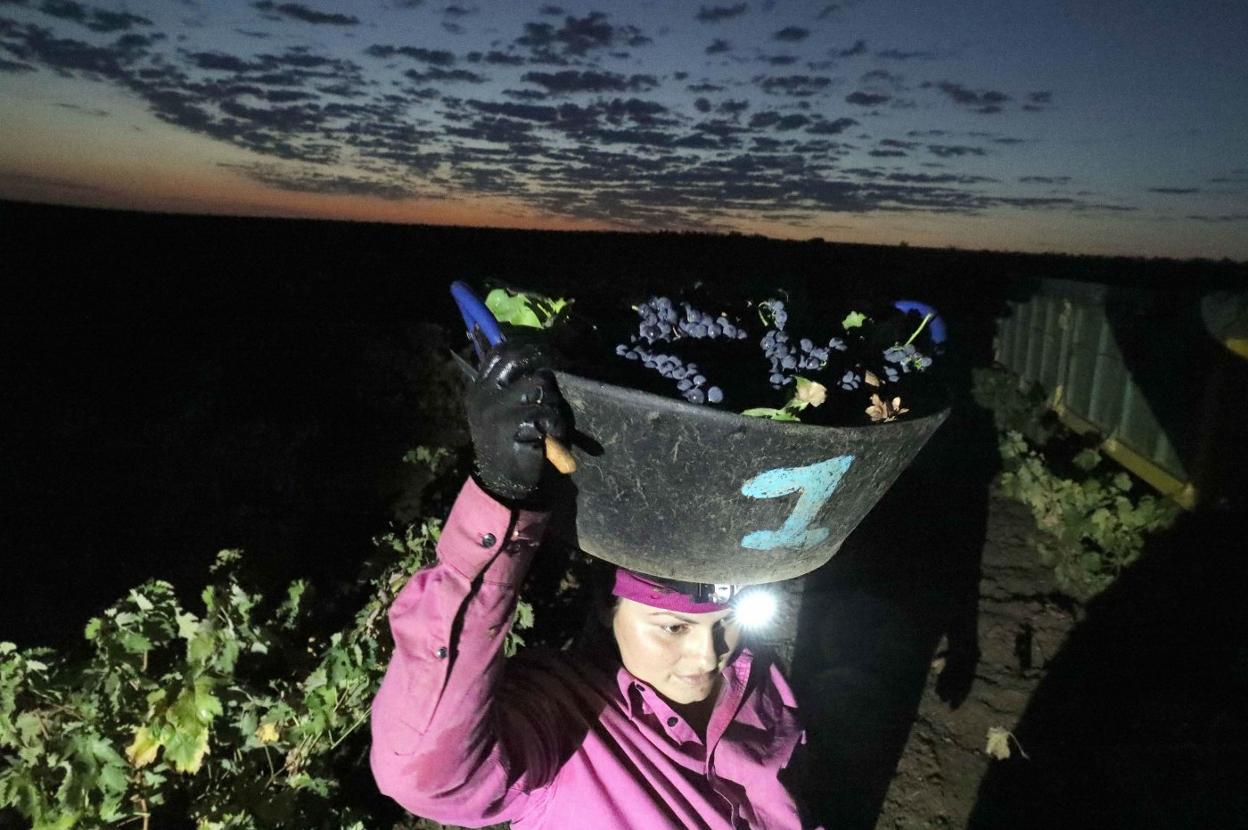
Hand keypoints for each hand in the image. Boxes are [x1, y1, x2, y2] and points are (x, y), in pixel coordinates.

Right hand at [465, 337, 568, 505]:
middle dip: (540, 373)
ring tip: (549, 422)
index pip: (500, 354)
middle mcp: (484, 395)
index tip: (541, 360)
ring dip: (551, 403)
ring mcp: (496, 410)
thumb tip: (537, 358)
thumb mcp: (501, 411)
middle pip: (518, 361)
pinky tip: (552, 437)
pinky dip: (556, 425)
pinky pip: (545, 412)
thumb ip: (511, 385)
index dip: (525, 351)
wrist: (504, 482)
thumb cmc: (509, 443)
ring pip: (538, 385)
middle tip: (548, 393)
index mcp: (480, 389)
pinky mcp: (513, 426)